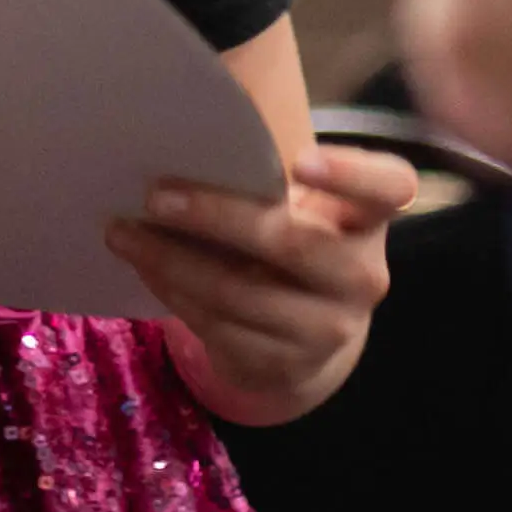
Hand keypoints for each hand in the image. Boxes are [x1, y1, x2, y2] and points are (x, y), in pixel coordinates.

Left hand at [113, 145, 408, 426]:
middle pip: (290, 241)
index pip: (388, 187)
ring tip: (122, 232)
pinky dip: (172, 292)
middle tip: (154, 196)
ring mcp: (329, 328)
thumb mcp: (298, 209)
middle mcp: (362, 274)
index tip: (301, 160)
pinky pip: (217, 326)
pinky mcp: (287, 365)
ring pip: (237, 291)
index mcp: (369, 218)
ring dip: (169, 260)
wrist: (307, 332)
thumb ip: (265, 179)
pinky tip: (144, 268)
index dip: (351, 173)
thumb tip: (178, 145)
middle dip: (215, 216)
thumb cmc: (292, 243)